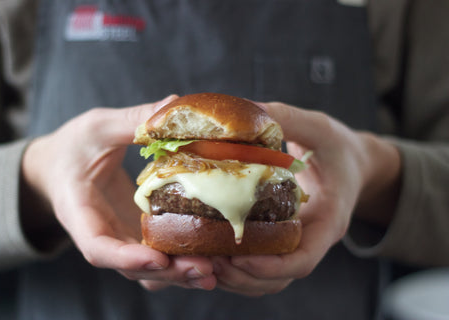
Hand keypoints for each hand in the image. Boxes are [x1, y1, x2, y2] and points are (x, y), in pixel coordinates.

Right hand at [21, 96, 215, 289]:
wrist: (59, 167)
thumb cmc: (71, 148)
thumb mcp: (96, 128)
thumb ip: (131, 120)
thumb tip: (174, 104)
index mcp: (79, 212)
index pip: (97, 248)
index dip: (127, 259)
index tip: (159, 259)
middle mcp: (101, 235)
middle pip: (133, 269)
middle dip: (169, 273)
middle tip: (206, 269)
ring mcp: (121, 239)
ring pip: (149, 272)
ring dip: (180, 274)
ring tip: (216, 268)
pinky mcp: (136, 235)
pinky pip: (158, 257)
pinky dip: (182, 261)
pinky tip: (211, 254)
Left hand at [211, 102, 400, 295]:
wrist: (353, 164)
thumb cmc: (339, 149)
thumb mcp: (320, 129)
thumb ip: (289, 119)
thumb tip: (248, 108)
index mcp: (328, 221)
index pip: (302, 260)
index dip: (270, 266)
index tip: (238, 257)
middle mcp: (311, 241)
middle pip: (277, 278)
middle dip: (243, 276)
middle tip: (208, 261)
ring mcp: (296, 244)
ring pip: (265, 279)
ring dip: (235, 277)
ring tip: (204, 260)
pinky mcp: (282, 241)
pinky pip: (260, 266)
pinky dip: (237, 267)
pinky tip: (211, 251)